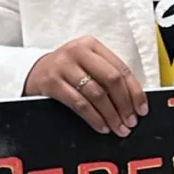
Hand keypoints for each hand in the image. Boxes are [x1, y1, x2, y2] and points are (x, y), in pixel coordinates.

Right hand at [24, 36, 147, 135]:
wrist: (31, 72)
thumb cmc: (66, 70)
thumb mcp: (86, 65)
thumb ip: (107, 75)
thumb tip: (133, 102)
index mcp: (92, 45)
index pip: (121, 69)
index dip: (135, 91)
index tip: (142, 109)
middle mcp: (78, 51)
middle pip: (111, 80)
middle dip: (125, 105)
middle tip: (131, 121)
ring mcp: (63, 66)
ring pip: (97, 94)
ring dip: (111, 115)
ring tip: (119, 128)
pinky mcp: (52, 82)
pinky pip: (79, 104)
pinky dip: (94, 118)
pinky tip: (102, 126)